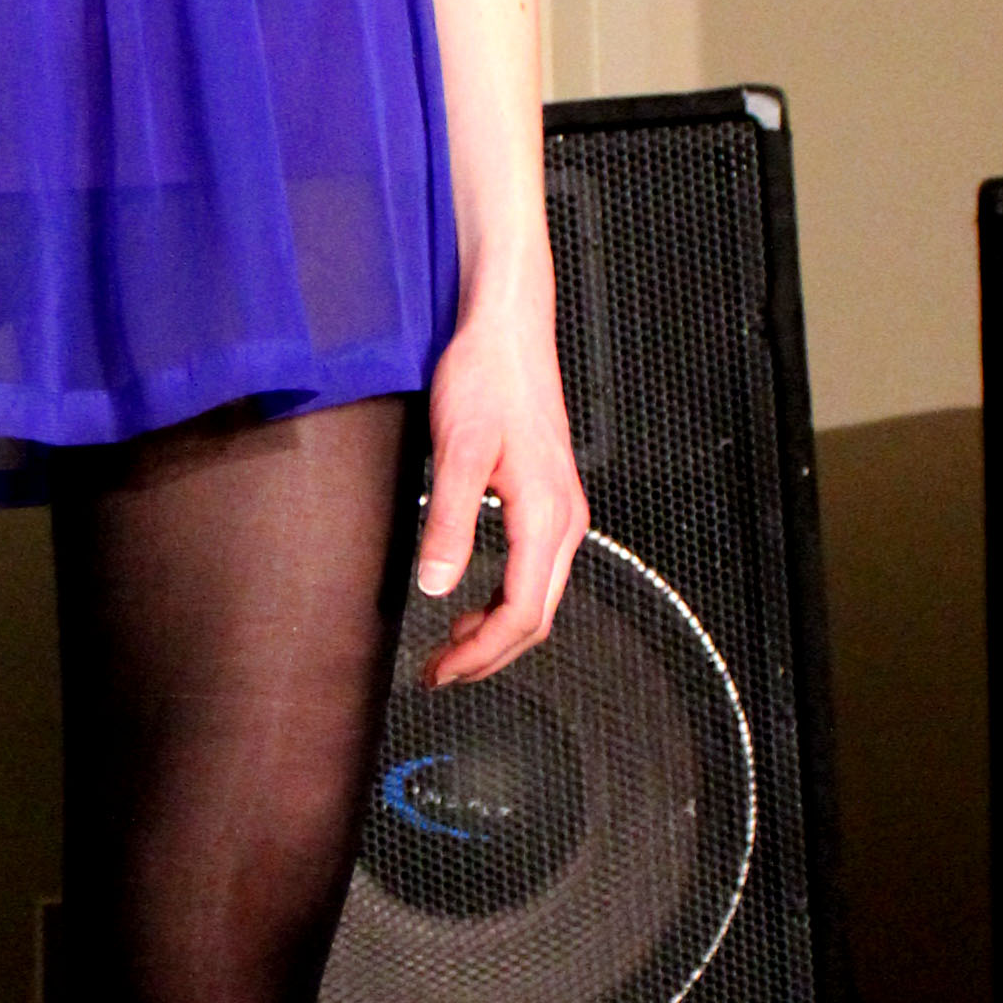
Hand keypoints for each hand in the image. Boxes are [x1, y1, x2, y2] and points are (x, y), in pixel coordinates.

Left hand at [415, 298, 587, 690]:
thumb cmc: (487, 378)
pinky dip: (503, 600)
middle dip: (488, 654)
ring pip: (537, 597)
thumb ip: (449, 520)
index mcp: (547, 517)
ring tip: (448, 647)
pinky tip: (470, 600)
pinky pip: (534, 572)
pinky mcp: (548, 500)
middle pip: (536, 617)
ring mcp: (561, 512)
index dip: (481, 653)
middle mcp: (565, 521)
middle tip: (437, 672)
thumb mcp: (459, 450)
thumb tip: (439, 585)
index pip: (522, 613)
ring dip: (495, 631)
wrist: (507, 330)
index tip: (441, 670)